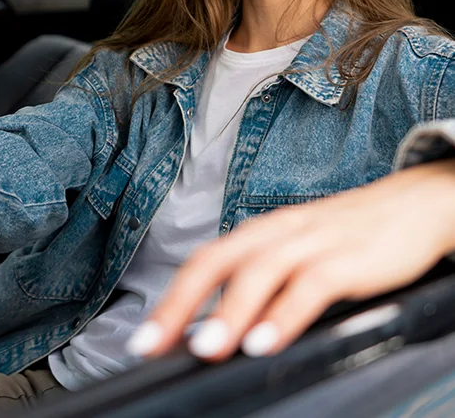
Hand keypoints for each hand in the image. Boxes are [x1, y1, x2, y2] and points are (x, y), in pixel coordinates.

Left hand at [128, 161, 454, 360]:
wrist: (410, 203)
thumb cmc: (345, 235)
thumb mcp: (297, 254)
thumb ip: (263, 287)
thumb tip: (223, 330)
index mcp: (259, 232)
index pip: (203, 263)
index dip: (170, 299)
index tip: (143, 338)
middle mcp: (277, 232)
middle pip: (216, 262)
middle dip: (179, 304)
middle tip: (149, 343)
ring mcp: (312, 241)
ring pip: (260, 271)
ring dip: (229, 311)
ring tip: (205, 348)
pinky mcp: (347, 256)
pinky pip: (311, 285)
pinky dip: (285, 314)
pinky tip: (266, 341)